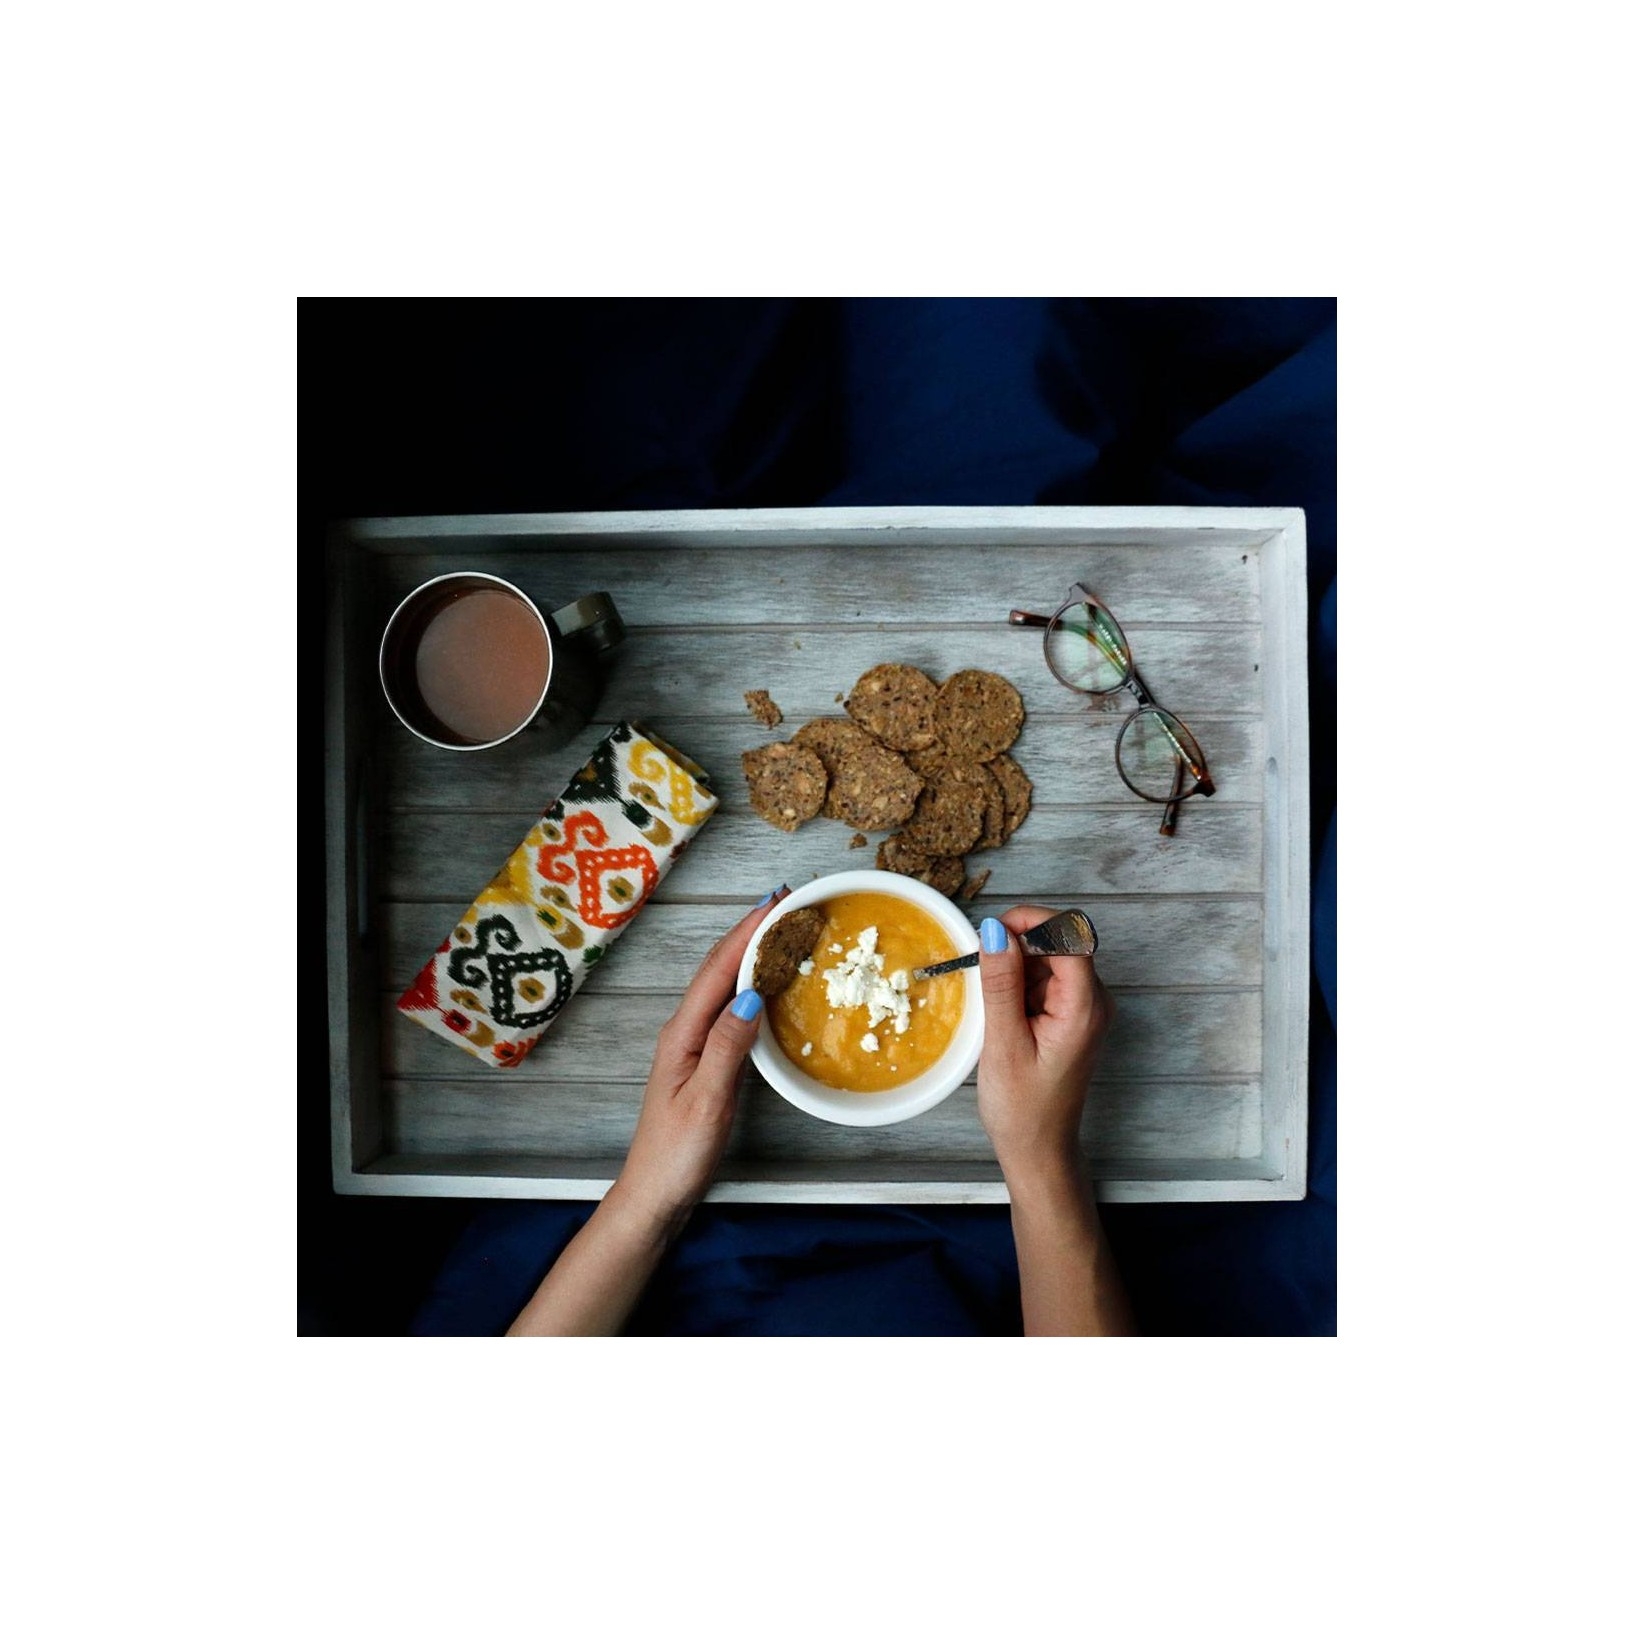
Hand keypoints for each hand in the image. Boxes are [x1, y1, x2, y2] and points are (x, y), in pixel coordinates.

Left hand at [611, 888, 785, 1231]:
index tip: (776, 902)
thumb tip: (752, 995)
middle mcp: (684, 1030)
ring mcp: (692, 1044)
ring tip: (781, 929)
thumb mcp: (706, 1101)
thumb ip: (728, 1048)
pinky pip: (728, 1008)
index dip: (747, 932)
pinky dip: (749, 983)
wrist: (654, 1194)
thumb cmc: (676, 1154)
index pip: (717, 970)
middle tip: (786, 902)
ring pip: (723, 984)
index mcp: (682, 1034)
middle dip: (750, 930)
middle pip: (718, 967)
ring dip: (750, 952)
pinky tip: (765, 982)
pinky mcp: (702, 1059)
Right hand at [975, 905, 1116, 1184]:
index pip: (1070, 935)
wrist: (1038, 1148)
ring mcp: (1084, 1006)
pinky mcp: (1070, 1014)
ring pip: (1049, 957)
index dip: (1031, 922)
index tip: (993, 932)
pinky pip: (1045, 978)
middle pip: (1061, 941)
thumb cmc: (1022, 1107)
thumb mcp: (1003, 1043)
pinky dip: (1019, 983)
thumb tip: (995, 930)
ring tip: (996, 1007)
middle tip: (984, 971)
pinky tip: (1004, 1014)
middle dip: (1019, 944)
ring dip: (1016, 966)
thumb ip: (1001, 983)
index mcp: (1085, 1007)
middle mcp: (1094, 1001)